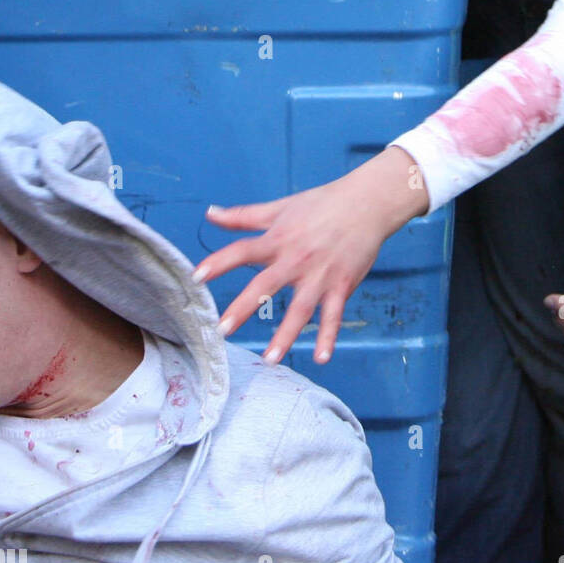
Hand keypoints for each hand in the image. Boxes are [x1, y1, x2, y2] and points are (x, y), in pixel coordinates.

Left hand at [193, 146, 429, 364]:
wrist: (367, 202)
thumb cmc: (321, 203)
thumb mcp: (280, 207)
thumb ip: (244, 216)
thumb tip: (210, 214)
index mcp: (278, 239)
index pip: (242, 251)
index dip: (219, 262)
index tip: (196, 277)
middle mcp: (296, 259)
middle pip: (265, 286)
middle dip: (243, 308)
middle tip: (221, 330)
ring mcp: (320, 275)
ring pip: (300, 309)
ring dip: (285, 335)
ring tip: (269, 360)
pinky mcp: (341, 285)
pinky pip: (334, 315)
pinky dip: (329, 336)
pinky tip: (322, 358)